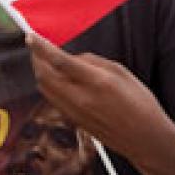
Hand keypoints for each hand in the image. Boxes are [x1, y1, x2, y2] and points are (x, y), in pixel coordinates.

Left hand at [26, 33, 171, 160]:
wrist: (144, 139)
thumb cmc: (140, 104)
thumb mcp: (122, 73)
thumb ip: (94, 62)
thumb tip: (74, 59)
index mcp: (96, 82)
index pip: (59, 61)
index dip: (41, 47)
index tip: (30, 36)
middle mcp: (81, 98)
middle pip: (44, 75)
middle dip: (36, 58)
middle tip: (35, 46)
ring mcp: (75, 112)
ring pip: (44, 88)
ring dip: (39, 71)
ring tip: (42, 59)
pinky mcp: (74, 120)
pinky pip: (52, 99)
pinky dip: (47, 85)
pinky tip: (54, 78)